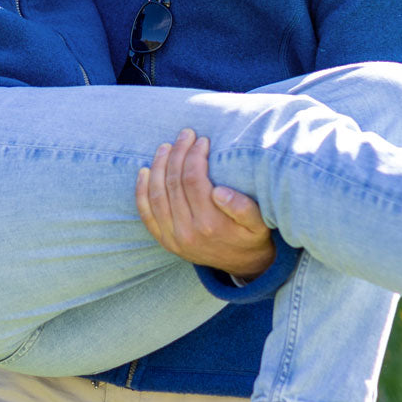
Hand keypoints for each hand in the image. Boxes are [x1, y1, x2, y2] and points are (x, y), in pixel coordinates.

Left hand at [136, 130, 275, 279]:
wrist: (242, 267)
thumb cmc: (251, 237)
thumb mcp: (259, 223)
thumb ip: (243, 208)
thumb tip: (220, 191)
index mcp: (210, 224)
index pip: (193, 179)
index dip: (195, 155)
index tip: (202, 140)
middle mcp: (187, 232)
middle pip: (174, 183)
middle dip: (178, 153)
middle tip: (185, 135)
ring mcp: (173, 238)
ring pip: (157, 195)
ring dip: (159, 166)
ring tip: (166, 146)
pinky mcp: (165, 241)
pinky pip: (146, 214)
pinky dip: (141, 191)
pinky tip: (144, 171)